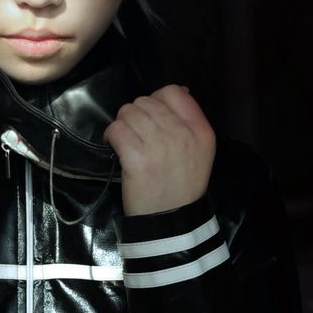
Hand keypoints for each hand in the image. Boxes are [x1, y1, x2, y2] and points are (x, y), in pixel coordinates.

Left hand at [103, 84, 215, 215]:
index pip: (174, 92)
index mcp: (201, 131)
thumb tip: (177, 91)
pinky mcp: (137, 159)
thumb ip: (190, 121)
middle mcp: (182, 134)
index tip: (151, 116)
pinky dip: (111, 136)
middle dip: (136, 114)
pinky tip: (116, 147)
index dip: (157, 99)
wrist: (170, 221)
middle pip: (146, 101)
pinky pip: (117, 129)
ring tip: (126, 141)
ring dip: (123, 125)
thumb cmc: (182, 185)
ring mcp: (159, 145)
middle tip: (136, 134)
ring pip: (129, 112)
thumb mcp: (200, 151)